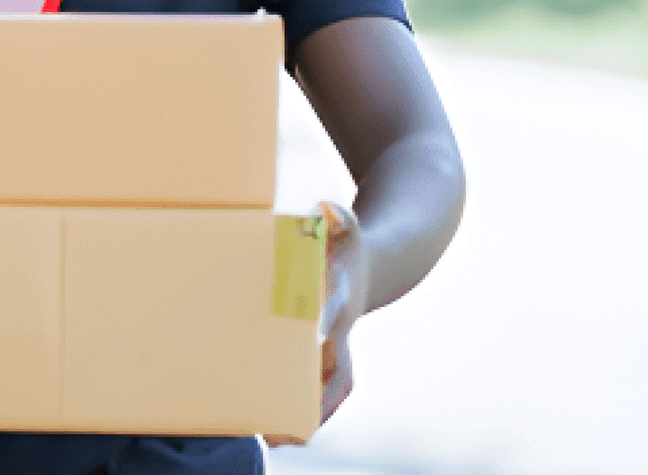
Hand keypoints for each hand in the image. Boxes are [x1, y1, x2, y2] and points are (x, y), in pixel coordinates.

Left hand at [265, 200, 367, 446]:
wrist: (374, 267)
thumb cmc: (347, 246)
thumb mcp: (346, 226)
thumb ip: (337, 216)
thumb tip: (325, 207)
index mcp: (341, 302)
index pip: (334, 321)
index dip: (323, 332)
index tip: (308, 345)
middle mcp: (341, 333)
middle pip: (337, 375)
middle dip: (317, 402)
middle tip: (290, 427)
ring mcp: (335, 349)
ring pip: (327, 392)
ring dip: (307, 417)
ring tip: (276, 439)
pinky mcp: (323, 355)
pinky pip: (315, 388)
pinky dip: (301, 408)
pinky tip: (273, 426)